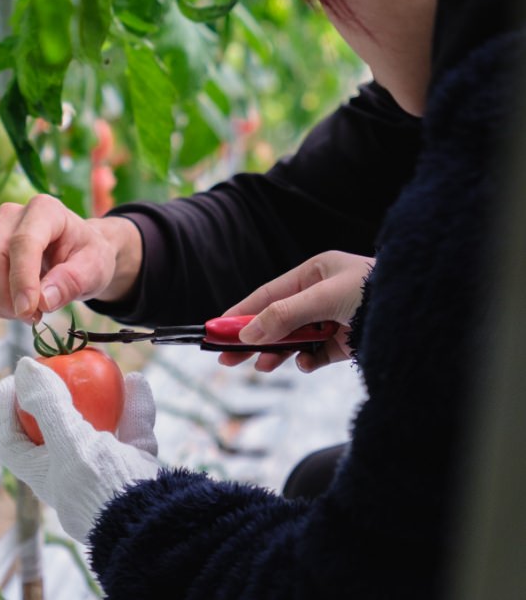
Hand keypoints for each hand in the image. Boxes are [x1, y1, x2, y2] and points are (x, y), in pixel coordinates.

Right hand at [0, 195, 140, 320]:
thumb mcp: (95, 268)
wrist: (78, 254)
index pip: (22, 242)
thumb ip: (72, 281)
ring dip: (2, 304)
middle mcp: (10, 216)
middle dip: (5, 295)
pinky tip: (20, 303)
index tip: (29, 309)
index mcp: (44, 210)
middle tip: (35, 316)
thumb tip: (44, 300)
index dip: (22, 278)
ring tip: (34, 309)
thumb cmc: (88, 256)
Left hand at [0, 357, 159, 542]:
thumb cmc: (102, 488)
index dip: (6, 412)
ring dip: (100, 396)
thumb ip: (46, 404)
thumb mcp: (69, 442)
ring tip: (101, 366)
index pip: (13, 443)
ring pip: (98, 426)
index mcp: (46, 478)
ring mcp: (106, 472)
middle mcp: (72, 475)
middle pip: (54, 432)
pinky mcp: (136, 467)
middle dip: (54, 398)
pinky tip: (136, 382)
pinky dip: (134, 407)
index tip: (12, 381)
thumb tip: (23, 367)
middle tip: (55, 367)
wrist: (155, 522)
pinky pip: (132, 430)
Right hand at [218, 250, 373, 372]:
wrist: (424, 313)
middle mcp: (321, 295)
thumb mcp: (325, 297)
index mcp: (314, 273)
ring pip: (294, 339)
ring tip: (262, 367)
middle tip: (227, 358)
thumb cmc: (376, 290)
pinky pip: (318, 354)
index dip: (240, 312)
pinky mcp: (347, 343)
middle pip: (276, 319)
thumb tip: (249, 331)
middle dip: (252, 338)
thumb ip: (285, 314)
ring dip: (277, 353)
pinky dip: (308, 361)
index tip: (216, 328)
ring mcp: (333, 320)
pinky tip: (305, 364)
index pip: (268, 294)